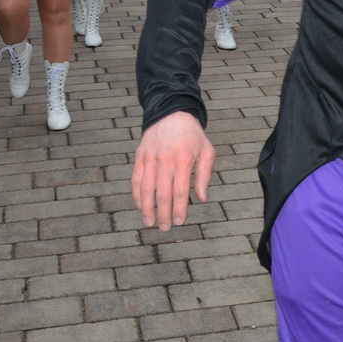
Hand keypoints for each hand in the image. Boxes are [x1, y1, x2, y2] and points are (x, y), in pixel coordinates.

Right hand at [131, 111, 215, 229]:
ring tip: (149, 222)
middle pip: (162, 194)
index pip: (179, 192)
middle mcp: (165, 161)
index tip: (179, 222)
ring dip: (147, 208)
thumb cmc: (192, 135)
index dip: (179, 209)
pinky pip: (135, 179)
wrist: (171, 113)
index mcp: (183, 160)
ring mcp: (150, 159)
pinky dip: (136, 194)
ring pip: (145, 189)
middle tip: (164, 228)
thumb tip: (202, 198)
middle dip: (163, 214)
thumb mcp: (207, 151)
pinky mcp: (140, 157)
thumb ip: (205, 175)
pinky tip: (140, 205)